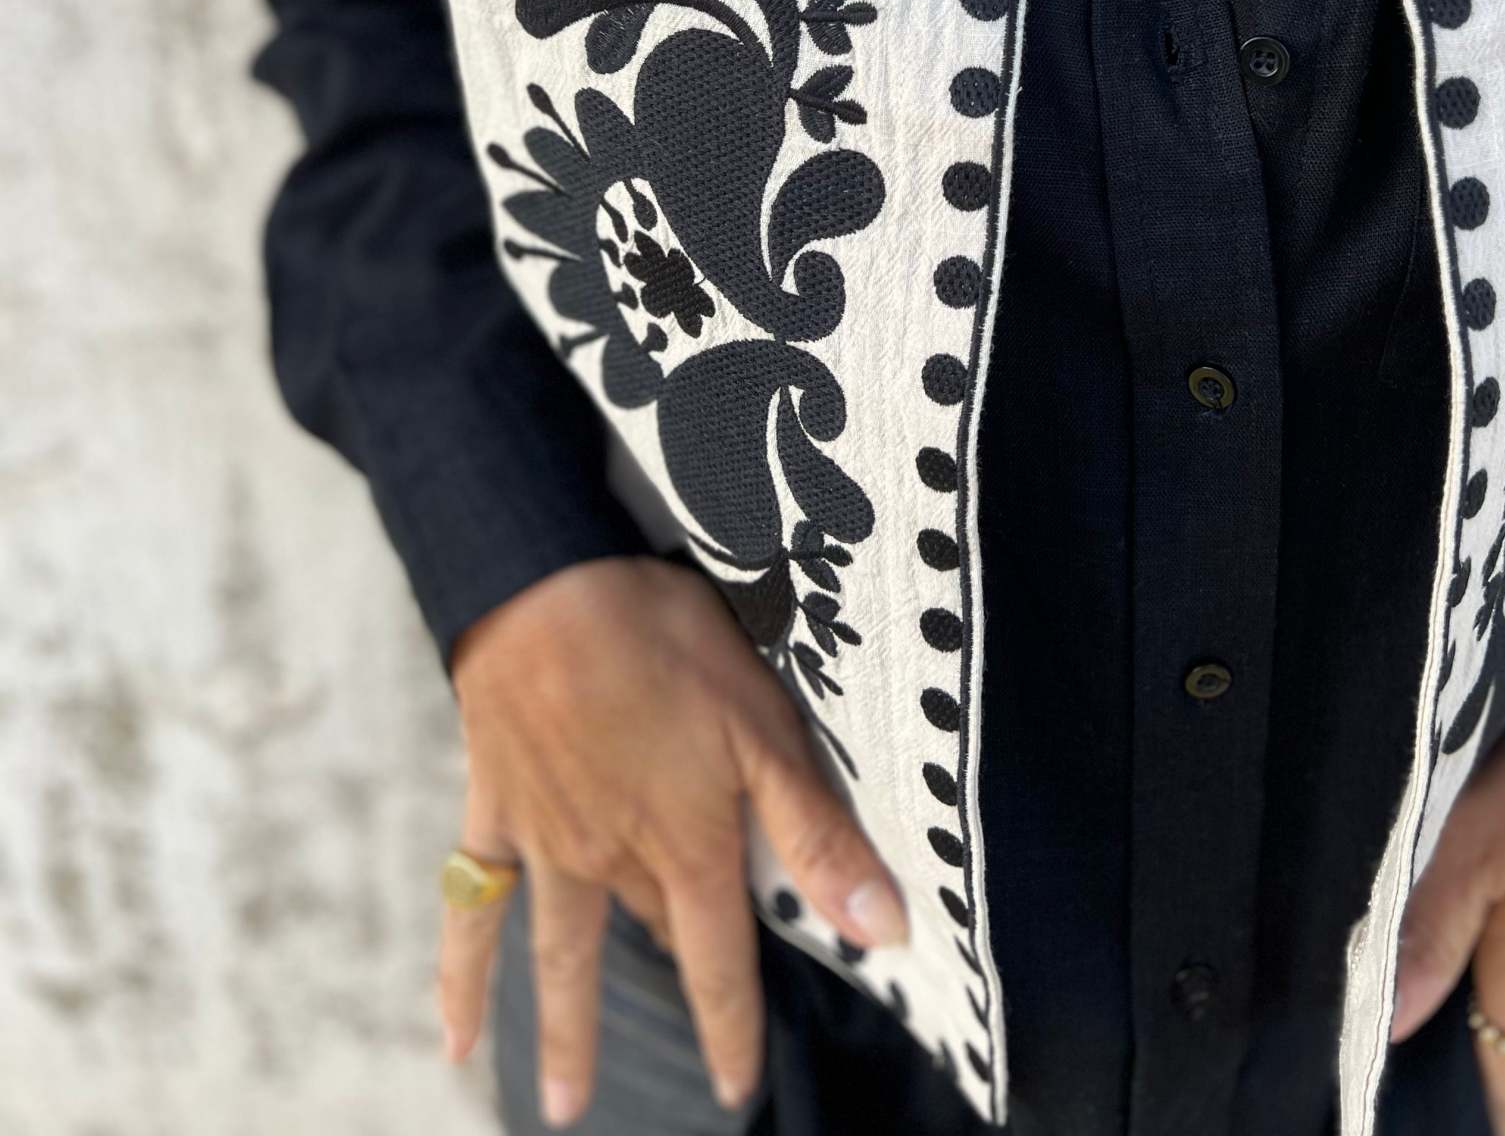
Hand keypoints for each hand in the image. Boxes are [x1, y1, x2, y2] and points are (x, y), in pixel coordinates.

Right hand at [437, 557, 905, 1125]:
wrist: (544, 589)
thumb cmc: (664, 643)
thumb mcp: (764, 726)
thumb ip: (816, 835)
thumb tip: (882, 928)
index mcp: (687, 845)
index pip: (720, 962)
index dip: (732, 1029)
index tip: (739, 1090)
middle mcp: (615, 861)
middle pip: (653, 935)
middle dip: (675, 983)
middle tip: (684, 1045)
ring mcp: (548, 843)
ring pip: (563, 949)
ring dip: (565, 1029)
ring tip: (563, 1107)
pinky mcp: (495, 809)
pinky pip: (472, 907)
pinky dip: (460, 976)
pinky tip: (454, 1036)